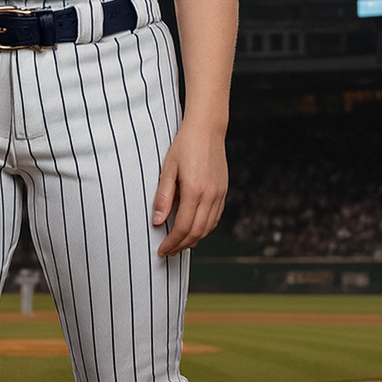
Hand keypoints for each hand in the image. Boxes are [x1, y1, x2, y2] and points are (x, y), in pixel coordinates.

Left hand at [152, 123, 228, 256]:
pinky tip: (194, 231)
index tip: (161, 250)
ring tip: (178, 245)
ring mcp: (219, 194)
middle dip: (181, 245)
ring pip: (208, 227)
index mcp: (195, 190)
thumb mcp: (167, 169)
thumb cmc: (184, 146)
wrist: (207, 129)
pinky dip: (204, 229)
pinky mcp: (223, 191)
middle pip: (197, 232)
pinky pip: (215, 218)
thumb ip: (163, 197)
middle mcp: (210, 195)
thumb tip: (158, 222)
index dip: (171, 242)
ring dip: (193, 240)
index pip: (183, 227)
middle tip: (168, 252)